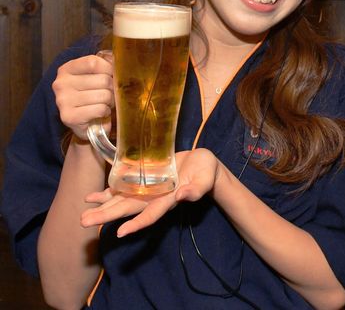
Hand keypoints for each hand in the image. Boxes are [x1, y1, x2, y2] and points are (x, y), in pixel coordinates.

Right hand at [52, 53, 113, 138]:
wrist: (84, 122)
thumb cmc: (92, 94)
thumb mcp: (94, 75)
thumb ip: (105, 64)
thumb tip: (120, 61)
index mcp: (67, 69)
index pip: (93, 62)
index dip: (109, 69)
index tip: (112, 75)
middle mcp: (61, 83)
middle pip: (103, 79)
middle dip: (112, 88)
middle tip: (109, 94)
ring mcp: (63, 101)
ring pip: (104, 95)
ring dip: (110, 101)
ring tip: (105, 103)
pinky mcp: (69, 117)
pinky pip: (100, 109)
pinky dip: (105, 111)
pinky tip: (100, 112)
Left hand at [80, 149, 220, 236]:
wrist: (202, 165)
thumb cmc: (206, 172)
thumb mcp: (205, 178)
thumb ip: (196, 189)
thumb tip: (183, 195)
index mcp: (168, 199)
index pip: (150, 214)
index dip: (137, 223)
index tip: (121, 232)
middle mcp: (154, 198)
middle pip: (127, 209)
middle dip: (106, 215)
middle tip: (84, 222)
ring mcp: (147, 190)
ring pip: (121, 201)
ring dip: (102, 207)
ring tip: (84, 213)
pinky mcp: (144, 180)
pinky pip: (123, 188)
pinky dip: (108, 193)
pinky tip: (92, 197)